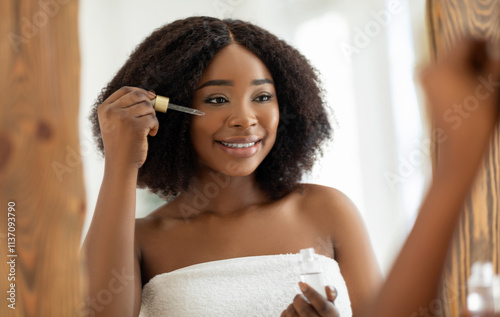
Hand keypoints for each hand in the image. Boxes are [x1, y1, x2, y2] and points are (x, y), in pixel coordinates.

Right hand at [97, 86, 158, 169]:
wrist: (120, 164)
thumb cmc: (121, 144)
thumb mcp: (116, 123)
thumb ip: (127, 107)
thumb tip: (150, 94)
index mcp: (104, 109)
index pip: (125, 90)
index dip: (139, 91)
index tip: (149, 96)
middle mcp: (112, 111)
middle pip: (138, 95)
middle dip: (148, 103)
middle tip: (151, 114)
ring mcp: (123, 118)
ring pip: (147, 107)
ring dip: (152, 117)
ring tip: (149, 128)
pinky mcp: (136, 127)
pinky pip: (153, 118)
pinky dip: (155, 126)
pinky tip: (151, 134)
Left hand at [280, 282, 339, 316]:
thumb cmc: (322, 315)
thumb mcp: (330, 308)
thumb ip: (330, 297)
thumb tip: (328, 287)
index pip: (323, 306)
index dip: (311, 293)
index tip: (302, 284)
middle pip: (305, 311)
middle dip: (298, 299)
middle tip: (299, 296)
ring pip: (292, 314)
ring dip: (291, 306)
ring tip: (296, 306)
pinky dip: (285, 313)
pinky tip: (292, 314)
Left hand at [419, 39, 499, 177]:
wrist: (458, 147)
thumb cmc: (477, 119)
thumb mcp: (493, 86)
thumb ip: (493, 62)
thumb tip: (492, 54)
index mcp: (444, 66)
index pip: (466, 39)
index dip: (484, 43)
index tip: (494, 53)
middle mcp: (428, 70)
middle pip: (457, 49)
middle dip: (475, 56)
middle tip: (488, 71)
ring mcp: (424, 80)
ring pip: (450, 61)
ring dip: (466, 65)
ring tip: (479, 84)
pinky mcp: (424, 90)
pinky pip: (443, 72)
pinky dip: (457, 74)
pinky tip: (468, 90)